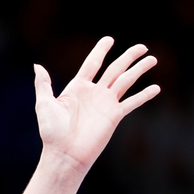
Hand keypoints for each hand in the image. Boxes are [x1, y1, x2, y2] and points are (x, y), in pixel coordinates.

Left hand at [34, 37, 159, 173]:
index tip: (109, 39)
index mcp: (77, 87)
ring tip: (152, 59)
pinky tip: (156, 88)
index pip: (92, 64)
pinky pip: (132, 102)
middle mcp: (94, 93)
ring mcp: (106, 103)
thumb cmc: (52, 131)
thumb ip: (43, 84)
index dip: (100, 51)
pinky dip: (144, 95)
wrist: (65, 154)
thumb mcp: (44, 104)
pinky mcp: (114, 116)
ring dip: (139, 70)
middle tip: (142, 46)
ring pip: (126, 81)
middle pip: (115, 69)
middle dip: (128, 57)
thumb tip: (37, 66)